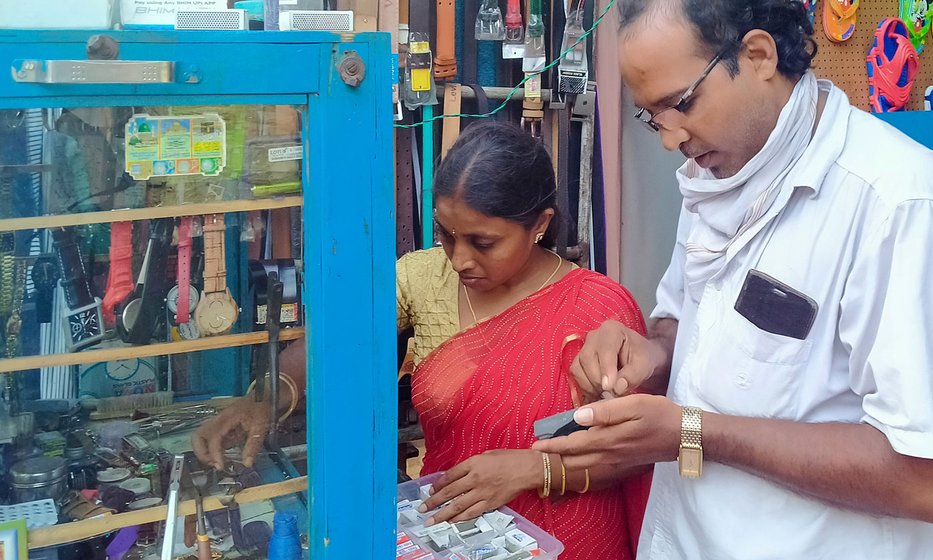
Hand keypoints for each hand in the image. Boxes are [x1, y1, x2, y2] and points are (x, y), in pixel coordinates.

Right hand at [192, 397, 270, 469]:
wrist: (262, 396)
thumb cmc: (261, 409)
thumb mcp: (261, 426)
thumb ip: (253, 445)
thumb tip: (247, 464)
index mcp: (227, 418)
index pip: (214, 438)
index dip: (214, 453)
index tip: (220, 466)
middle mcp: (218, 420)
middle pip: (198, 436)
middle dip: (202, 453)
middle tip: (215, 464)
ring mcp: (218, 424)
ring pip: (201, 438)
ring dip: (204, 452)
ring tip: (218, 462)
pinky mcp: (221, 428)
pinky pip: (210, 440)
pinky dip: (212, 450)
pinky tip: (223, 457)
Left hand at [418, 450, 540, 525]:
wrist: (527, 468)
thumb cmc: (509, 458)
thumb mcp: (487, 454)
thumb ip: (472, 464)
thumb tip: (458, 474)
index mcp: (473, 463)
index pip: (450, 475)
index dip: (438, 484)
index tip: (430, 491)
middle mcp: (475, 478)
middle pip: (449, 492)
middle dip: (434, 501)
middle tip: (423, 508)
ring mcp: (482, 492)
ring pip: (458, 505)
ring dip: (443, 513)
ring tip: (431, 520)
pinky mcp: (490, 503)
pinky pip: (472, 512)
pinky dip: (460, 517)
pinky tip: (452, 521)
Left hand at [532, 394, 680, 470]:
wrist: (686, 436)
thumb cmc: (661, 414)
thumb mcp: (634, 405)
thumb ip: (605, 411)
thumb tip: (577, 416)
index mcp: (609, 439)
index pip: (573, 444)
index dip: (553, 446)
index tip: (535, 446)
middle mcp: (610, 454)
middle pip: (575, 460)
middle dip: (556, 456)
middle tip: (538, 451)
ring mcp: (617, 460)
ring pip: (585, 465)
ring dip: (568, 460)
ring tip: (554, 453)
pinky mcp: (625, 461)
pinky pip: (597, 465)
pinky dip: (582, 462)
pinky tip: (580, 454)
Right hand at [571, 320, 667, 399]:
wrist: (639, 358)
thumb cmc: (643, 358)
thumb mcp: (645, 365)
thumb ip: (633, 375)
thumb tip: (617, 388)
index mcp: (612, 330)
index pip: (605, 349)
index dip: (606, 369)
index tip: (609, 387)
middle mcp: (593, 336)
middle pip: (587, 359)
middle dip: (598, 380)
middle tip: (611, 395)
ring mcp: (584, 348)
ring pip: (578, 368)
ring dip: (590, 386)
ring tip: (606, 395)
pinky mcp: (579, 361)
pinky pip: (576, 376)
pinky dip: (585, 388)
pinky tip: (598, 395)